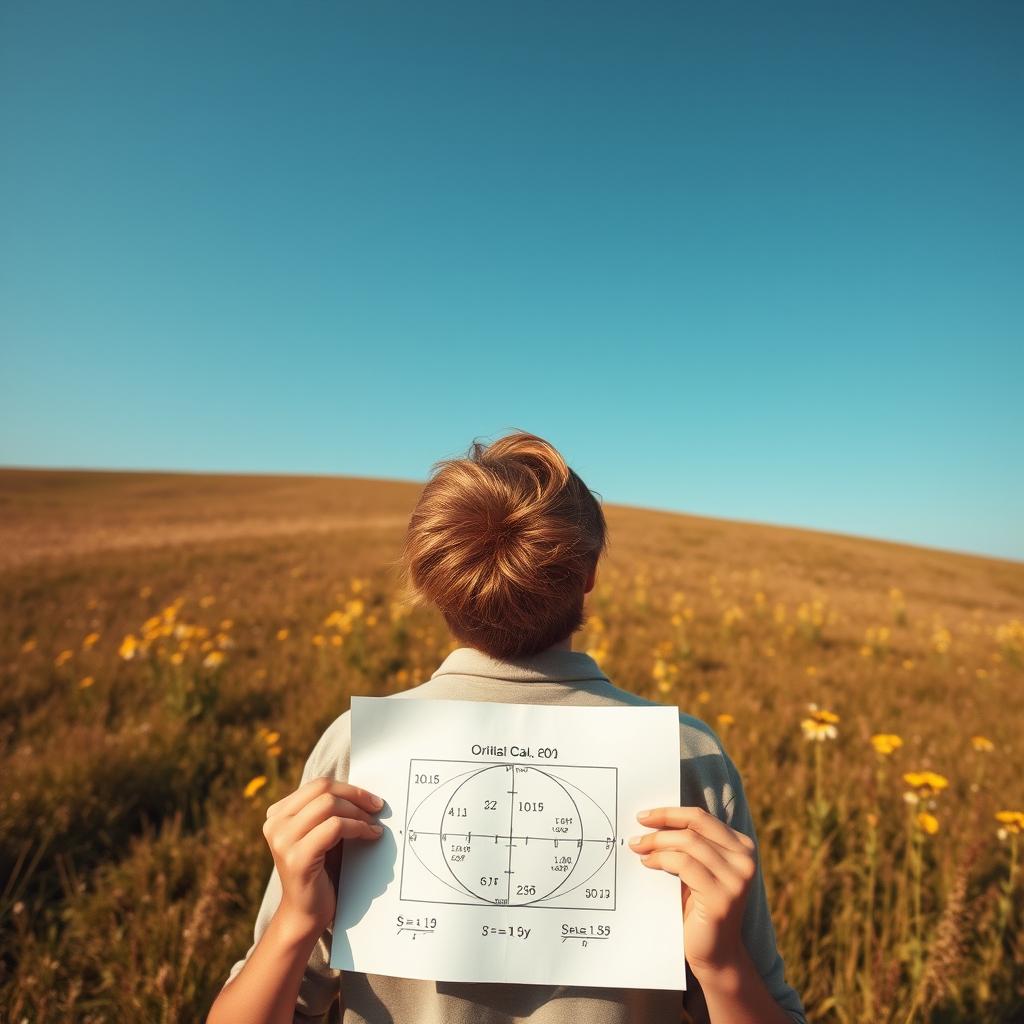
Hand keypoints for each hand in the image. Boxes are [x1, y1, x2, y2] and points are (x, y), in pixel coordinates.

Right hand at [262, 776, 384, 934]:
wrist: (305, 915)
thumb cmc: (320, 872)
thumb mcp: (322, 834)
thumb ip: (331, 812)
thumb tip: (365, 792)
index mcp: (278, 814)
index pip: (317, 784)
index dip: (348, 788)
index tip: (371, 799)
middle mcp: (275, 824)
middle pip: (323, 789)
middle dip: (355, 795)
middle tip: (377, 806)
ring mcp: (282, 840)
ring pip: (329, 805)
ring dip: (358, 812)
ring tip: (374, 824)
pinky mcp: (297, 857)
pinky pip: (335, 827)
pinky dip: (358, 827)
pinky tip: (371, 835)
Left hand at [628, 805, 756, 979]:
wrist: (716, 954)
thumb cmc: (700, 907)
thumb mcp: (698, 869)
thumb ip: (688, 845)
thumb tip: (652, 820)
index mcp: (742, 847)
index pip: (701, 817)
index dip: (670, 812)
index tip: (644, 815)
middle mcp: (745, 859)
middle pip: (694, 826)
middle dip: (661, 824)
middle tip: (636, 833)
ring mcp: (737, 879)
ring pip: (688, 843)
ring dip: (657, 842)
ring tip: (638, 848)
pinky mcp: (722, 897)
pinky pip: (684, 865)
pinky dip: (662, 859)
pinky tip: (648, 863)